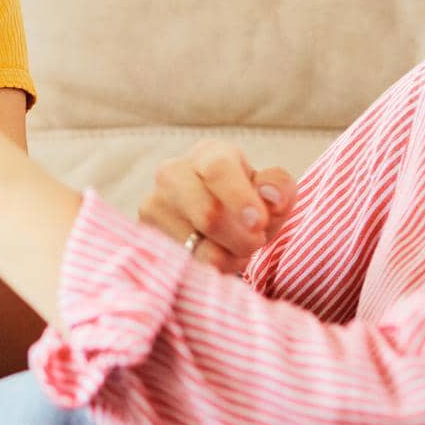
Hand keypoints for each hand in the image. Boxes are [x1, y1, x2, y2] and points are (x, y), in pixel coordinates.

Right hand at [137, 141, 296, 274]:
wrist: (213, 223)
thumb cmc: (246, 203)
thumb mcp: (271, 192)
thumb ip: (279, 188)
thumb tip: (271, 197)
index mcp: (208, 154)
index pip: (218, 170)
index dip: (239, 198)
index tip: (259, 224)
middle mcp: (173, 173)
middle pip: (208, 214)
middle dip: (242, 238)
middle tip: (256, 242)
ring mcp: (154, 204)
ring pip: (196, 247)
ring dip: (229, 258)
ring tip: (237, 250)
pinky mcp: (145, 234)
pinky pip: (183, 264)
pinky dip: (209, 269)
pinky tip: (216, 257)